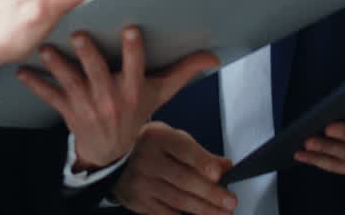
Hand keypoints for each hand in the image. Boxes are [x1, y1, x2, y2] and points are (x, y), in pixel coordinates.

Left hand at [18, 26, 218, 168]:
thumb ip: (183, 71)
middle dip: (88, 55)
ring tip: (46, 48)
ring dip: (57, 66)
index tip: (130, 29)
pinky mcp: (67, 111)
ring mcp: (87, 106)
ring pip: (71, 83)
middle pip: (98, 74)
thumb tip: (212, 56)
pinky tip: (22, 71)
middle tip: (78, 34)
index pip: (136, 67)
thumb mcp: (160, 94)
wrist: (109, 151)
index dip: (133, 50)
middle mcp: (110, 98)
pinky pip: (50, 97)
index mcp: (133, 90)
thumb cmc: (134, 114)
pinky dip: (35, 84)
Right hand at [112, 122, 236, 214]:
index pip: (183, 149)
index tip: (219, 173)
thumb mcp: (172, 139)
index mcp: (157, 138)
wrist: (113, 161)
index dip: (202, 161)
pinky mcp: (139, 202)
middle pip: (183, 179)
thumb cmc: (150, 147)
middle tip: (230, 201)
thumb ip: (199, 153)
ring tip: (223, 212)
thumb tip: (226, 166)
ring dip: (204, 209)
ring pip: (178, 200)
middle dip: (210, 193)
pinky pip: (166, 213)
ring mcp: (141, 183)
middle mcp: (147, 159)